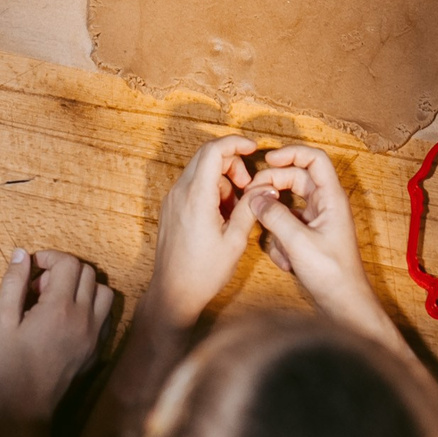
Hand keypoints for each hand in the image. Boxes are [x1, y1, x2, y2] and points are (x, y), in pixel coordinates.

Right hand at [0, 249, 116, 423]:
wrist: (27, 408)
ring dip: (82, 287)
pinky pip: (107, 315)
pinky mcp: (98, 349)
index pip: (68, 263)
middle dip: (63, 271)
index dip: (49, 258)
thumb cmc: (9, 366)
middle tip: (40, 288)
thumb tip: (22, 254)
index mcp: (59, 309)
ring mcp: (95, 335)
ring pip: (104, 291)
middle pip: (87, 272)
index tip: (32, 269)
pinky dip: (93, 307)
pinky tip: (70, 318)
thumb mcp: (1, 322)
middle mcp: (84, 319)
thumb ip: (13, 284)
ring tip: (58, 300)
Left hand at [142, 135, 260, 330]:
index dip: (236, 143)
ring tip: (235, 209)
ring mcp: (172, 199)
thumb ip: (251, 208)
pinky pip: (192, 185)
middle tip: (248, 185)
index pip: (214, 150)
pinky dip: (210, 189)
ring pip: (200, 171)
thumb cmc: (203, 272)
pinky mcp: (170, 208)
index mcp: (196, 196)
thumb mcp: (235, 241)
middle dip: (232, 162)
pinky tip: (221, 214)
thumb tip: (267, 188)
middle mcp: (180, 192)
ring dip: (222, 179)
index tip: (254, 149)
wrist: (173, 293)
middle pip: (207, 156)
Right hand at [243, 145, 394, 343]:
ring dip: (274, 220)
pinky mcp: (308, 237)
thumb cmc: (333, 275)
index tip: (267, 160)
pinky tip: (285, 261)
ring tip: (272, 238)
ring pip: (286, 204)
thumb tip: (255, 198)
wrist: (345, 306)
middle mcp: (325, 205)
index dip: (291, 153)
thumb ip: (274, 216)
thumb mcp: (298, 243)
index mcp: (331, 198)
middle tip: (251, 195)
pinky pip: (286, 226)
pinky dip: (280, 241)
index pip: (315, 159)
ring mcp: (316, 221)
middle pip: (295, 178)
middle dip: (272, 186)